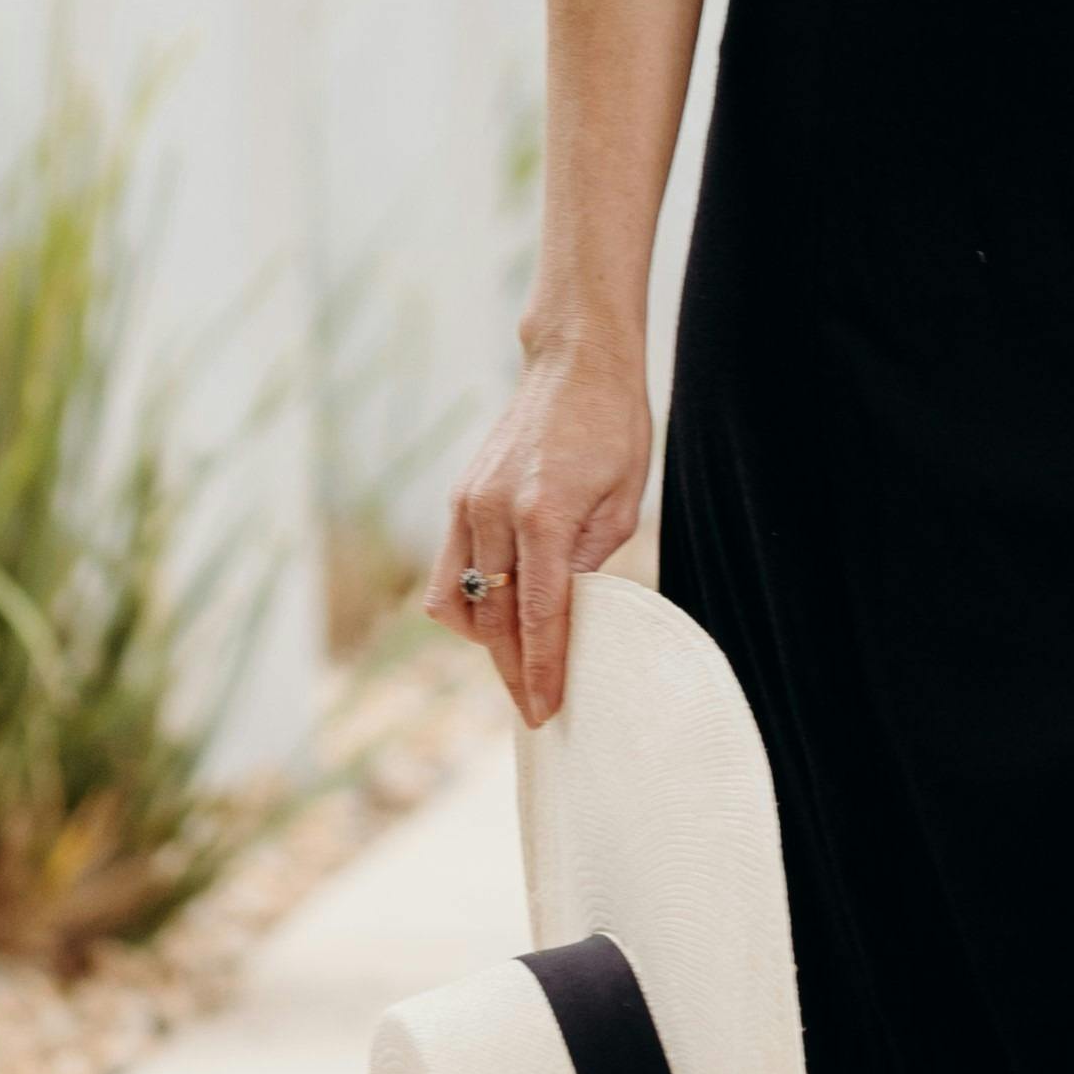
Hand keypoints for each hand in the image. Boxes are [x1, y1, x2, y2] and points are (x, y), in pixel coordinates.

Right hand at [432, 338, 651, 723]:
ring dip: (486, 641)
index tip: (546, 710)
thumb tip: (568, 614)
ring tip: (520, 662)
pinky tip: (501, 617)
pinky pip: (451, 571)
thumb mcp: (622, 501)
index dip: (541, 669)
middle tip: (535, 708)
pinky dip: (471, 603)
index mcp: (542, 515)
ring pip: (457, 602)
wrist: (577, 363)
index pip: (539, 615)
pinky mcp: (460, 497)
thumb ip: (588, 562)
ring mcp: (468, 504)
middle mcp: (494, 512)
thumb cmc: (614, 427)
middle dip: (513, 670)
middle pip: (493, 619)